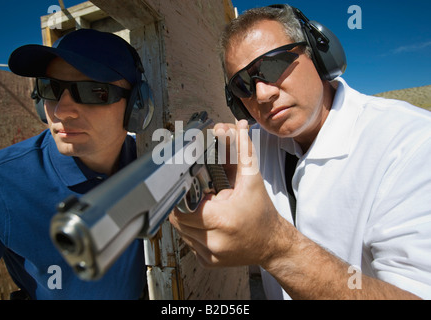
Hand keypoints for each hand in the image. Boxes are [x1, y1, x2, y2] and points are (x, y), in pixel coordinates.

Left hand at [170, 120, 293, 267]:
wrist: (273, 244)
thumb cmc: (262, 214)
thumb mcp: (252, 181)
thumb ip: (243, 152)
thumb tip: (238, 128)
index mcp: (222, 220)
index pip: (182, 208)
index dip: (185, 197)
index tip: (193, 191)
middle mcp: (214, 242)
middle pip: (179, 220)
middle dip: (186, 207)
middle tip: (201, 200)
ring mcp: (210, 255)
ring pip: (181, 232)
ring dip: (188, 220)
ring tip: (207, 212)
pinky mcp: (208, 262)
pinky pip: (189, 243)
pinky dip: (194, 233)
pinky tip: (209, 226)